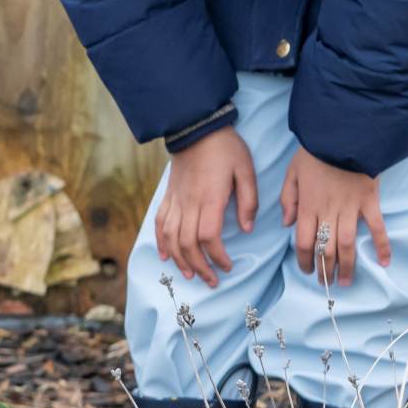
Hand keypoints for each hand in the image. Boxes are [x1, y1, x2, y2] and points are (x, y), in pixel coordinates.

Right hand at [155, 126, 257, 287]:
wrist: (196, 127)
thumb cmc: (225, 148)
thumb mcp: (246, 170)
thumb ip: (248, 201)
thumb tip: (246, 229)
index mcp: (209, 198)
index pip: (208, 237)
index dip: (217, 256)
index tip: (228, 265)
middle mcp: (189, 203)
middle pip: (187, 243)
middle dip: (199, 266)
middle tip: (212, 280)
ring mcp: (175, 200)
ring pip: (171, 237)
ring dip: (179, 259)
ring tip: (190, 273)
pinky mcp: (168, 195)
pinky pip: (159, 222)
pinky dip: (161, 241)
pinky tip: (166, 255)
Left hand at [281, 146, 387, 286]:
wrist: (343, 134)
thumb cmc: (315, 152)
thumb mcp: (292, 171)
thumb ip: (288, 198)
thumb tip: (286, 224)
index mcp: (307, 205)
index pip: (304, 241)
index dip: (305, 260)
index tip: (307, 271)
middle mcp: (328, 211)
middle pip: (325, 248)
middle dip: (325, 269)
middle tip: (326, 283)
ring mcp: (351, 208)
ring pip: (347, 244)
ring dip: (347, 266)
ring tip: (346, 282)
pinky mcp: (370, 202)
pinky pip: (377, 227)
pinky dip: (382, 245)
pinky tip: (384, 262)